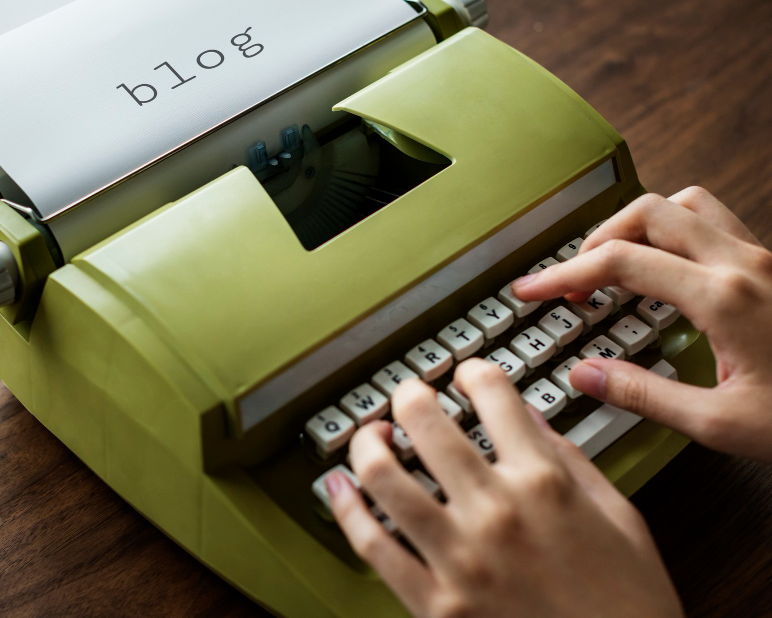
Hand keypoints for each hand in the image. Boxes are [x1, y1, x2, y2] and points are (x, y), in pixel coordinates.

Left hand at [325, 360, 682, 617]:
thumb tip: (529, 417)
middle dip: (409, 394)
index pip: (493, 394)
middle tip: (409, 396)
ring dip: (367, 443)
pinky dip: (345, 509)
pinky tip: (338, 487)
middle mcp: (497, 511)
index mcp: (545, 483)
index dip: (474, 372)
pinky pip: (373, 545)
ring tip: (371, 437)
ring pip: (383, 476)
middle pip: (424, 420)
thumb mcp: (619, 516)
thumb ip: (570, 459)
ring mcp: (461, 557)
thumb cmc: (629, 605)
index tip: (466, 375)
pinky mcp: (436, 604)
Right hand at [512, 186, 771, 462]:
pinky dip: (676, 232)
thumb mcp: (723, 424)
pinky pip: (716, 222)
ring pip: (686, 204)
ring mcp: (763, 258)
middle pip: (649, 212)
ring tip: (617, 262)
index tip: (531, 290)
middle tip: (573, 279)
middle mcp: (743, 263)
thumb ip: (645, 395)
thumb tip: (586, 374)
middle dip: (597, 239)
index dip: (562, 273)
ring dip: (640, 224)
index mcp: (723, 297)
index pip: (618, 261)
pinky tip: (669, 271)